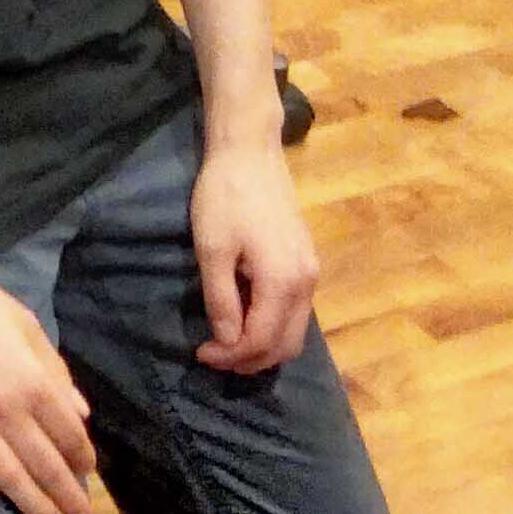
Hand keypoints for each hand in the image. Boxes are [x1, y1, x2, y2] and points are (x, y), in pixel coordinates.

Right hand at [0, 245, 95, 513]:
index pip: (70, 436)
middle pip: (46, 466)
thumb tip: (79, 413)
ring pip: (7, 478)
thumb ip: (55, 371)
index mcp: (33, 381)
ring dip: (33, 508)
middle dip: (68, 499)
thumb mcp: (25, 325)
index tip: (86, 473)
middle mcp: (4, 409)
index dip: (83, 461)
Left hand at [191, 140, 317, 373]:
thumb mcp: (212, 248)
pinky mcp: (307, 263)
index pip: (262, 340)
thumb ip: (221, 298)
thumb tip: (226, 340)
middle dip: (250, 359)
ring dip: (263, 346)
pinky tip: (245, 319)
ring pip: (295, 331)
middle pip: (286, 345)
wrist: (251, 154)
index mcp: (284, 282)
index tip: (200, 354)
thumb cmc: (225, 197)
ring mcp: (311, 273)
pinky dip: (273, 326)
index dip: (231, 355)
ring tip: (227, 344)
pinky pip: (295, 312)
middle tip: (214, 357)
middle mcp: (307, 284)